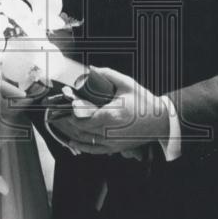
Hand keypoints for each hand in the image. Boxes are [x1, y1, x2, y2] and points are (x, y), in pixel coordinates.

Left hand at [49, 67, 169, 155]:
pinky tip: (72, 140)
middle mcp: (109, 131)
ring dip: (70, 132)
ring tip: (60, 122)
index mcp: (112, 115)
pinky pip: (92, 149)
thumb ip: (107, 74)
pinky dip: (80, 145)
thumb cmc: (145, 103)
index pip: (83, 117)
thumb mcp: (127, 84)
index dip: (70, 112)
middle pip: (80, 128)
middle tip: (57, 111)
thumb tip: (90, 68)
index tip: (64, 103)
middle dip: (66, 120)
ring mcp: (111, 142)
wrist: (161, 121)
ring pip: (83, 140)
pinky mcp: (114, 148)